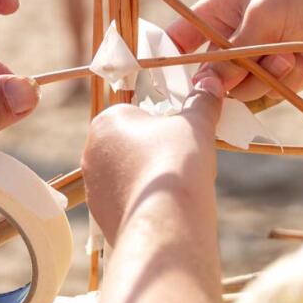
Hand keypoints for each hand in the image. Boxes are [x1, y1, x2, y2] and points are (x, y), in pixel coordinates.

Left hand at [82, 80, 221, 245]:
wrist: (165, 221)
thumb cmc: (177, 161)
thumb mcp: (196, 125)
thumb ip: (202, 102)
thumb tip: (211, 81)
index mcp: (106, 122)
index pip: (136, 115)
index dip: (163, 127)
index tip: (180, 140)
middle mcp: (91, 153)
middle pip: (129, 146)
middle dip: (153, 153)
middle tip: (179, 164)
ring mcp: (93, 187)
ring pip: (127, 176)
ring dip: (148, 180)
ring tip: (173, 189)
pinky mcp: (101, 215)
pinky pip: (126, 203)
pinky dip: (144, 205)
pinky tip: (163, 209)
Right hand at [165, 0, 302, 102]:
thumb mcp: (259, 18)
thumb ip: (231, 56)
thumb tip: (205, 89)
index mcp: (217, 12)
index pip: (178, 41)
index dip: (171, 62)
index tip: (174, 84)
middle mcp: (233, 38)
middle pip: (209, 77)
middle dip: (229, 77)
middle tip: (248, 65)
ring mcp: (257, 60)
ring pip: (240, 91)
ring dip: (263, 77)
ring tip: (288, 54)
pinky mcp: (283, 78)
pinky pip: (270, 94)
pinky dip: (286, 81)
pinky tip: (302, 58)